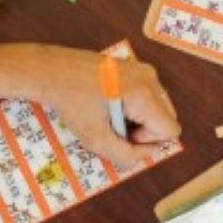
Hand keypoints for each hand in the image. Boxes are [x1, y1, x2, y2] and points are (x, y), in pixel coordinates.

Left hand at [34, 49, 179, 170]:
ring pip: (158, 109)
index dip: (148, 142)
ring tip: (110, 115)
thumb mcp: (95, 138)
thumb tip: (145, 155)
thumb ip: (125, 155)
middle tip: (113, 127)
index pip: (170, 130)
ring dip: (139, 121)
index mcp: (143, 93)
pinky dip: (134, 107)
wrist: (51, 71)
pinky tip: (109, 104)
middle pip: (167, 119)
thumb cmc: (70, 101)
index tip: (121, 135)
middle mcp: (149, 78)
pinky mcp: (134, 67)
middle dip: (145, 131)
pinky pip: (148, 96)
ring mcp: (143, 69)